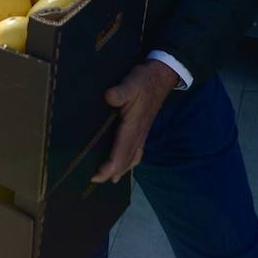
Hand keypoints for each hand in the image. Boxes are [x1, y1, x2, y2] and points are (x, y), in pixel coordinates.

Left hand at [92, 59, 180, 182]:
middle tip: (94, 181)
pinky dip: (129, 161)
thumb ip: (121, 91)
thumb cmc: (144, 80)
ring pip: (132, 157)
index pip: (121, 152)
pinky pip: (137, 151)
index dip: (109, 166)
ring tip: (109, 178)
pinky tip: (125, 165)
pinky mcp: (143, 129)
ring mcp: (142, 133)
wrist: (162, 77)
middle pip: (125, 160)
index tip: (97, 176)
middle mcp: (139, 134)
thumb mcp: (131, 82)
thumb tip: (109, 97)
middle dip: (111, 172)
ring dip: (121, 169)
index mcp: (134, 126)